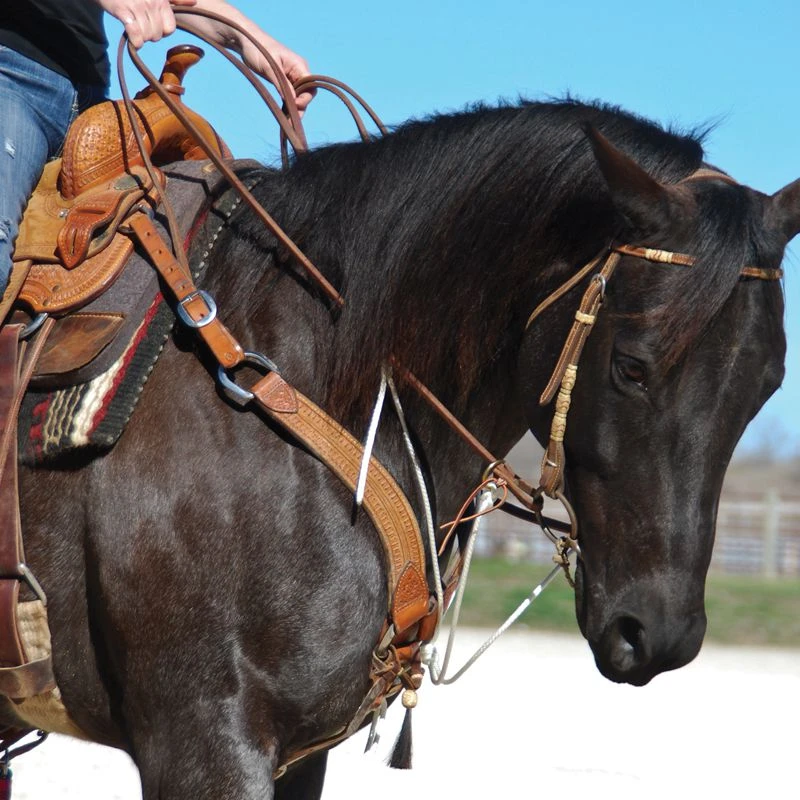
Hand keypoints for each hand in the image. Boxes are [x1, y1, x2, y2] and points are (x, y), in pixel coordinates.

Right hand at [95, 0, 197, 47]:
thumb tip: (194, 2)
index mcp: (161, 0)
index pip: (170, 29)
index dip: (162, 32)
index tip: (153, 26)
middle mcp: (151, 2)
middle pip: (157, 34)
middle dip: (150, 35)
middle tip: (141, 27)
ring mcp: (136, 6)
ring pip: (147, 35)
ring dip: (141, 38)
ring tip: (135, 29)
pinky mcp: (122, 10)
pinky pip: (135, 33)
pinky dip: (135, 40)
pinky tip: (133, 40)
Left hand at [177, 0, 314, 113]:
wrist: (246, 41)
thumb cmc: (258, 49)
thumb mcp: (270, 67)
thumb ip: (282, 83)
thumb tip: (294, 101)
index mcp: (299, 65)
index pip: (311, 86)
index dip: (306, 98)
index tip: (295, 105)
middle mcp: (298, 72)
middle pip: (306, 94)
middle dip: (301, 107)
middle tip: (291, 121)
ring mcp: (291, 78)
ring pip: (298, 98)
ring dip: (294, 110)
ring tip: (287, 123)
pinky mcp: (283, 82)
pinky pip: (289, 97)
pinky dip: (287, 107)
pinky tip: (283, 117)